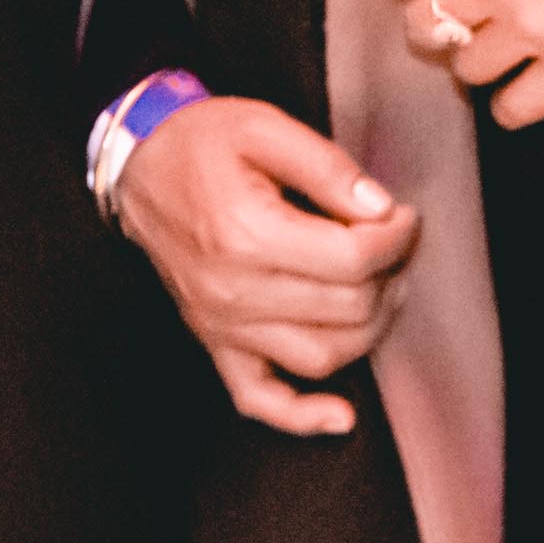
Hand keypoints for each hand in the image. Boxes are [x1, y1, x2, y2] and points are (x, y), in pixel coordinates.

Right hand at [116, 97, 415, 434]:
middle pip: (347, 308)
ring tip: (380, 289)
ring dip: (368, 331)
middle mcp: (233, 290)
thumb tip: (380, 209)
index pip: (353, 260)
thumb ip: (328, 167)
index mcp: (247, 233)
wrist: (139, 166)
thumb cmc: (200, 142)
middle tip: (396, 242)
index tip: (404, 217)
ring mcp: (221, 324)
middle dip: (389, 274)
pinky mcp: (213, 341)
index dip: (396, 238)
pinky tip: (341, 415)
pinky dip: (302, 416)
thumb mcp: (266, 126)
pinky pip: (258, 399)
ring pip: (320, 357)